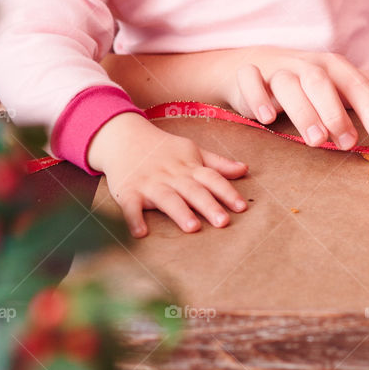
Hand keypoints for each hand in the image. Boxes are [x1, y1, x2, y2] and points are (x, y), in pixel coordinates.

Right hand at [87, 112, 248, 236]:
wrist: (123, 136)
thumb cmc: (163, 148)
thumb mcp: (192, 150)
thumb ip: (217, 163)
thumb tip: (245, 169)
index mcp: (189, 166)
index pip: (212, 178)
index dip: (227, 192)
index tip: (241, 207)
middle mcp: (172, 175)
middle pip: (193, 190)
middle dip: (208, 205)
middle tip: (223, 222)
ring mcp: (149, 183)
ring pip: (167, 198)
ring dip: (179, 212)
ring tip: (192, 227)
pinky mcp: (128, 190)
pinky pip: (130, 206)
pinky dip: (134, 218)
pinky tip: (140, 233)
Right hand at [225, 47, 368, 148]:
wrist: (257, 65)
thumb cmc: (310, 80)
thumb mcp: (347, 85)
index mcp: (334, 68)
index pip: (358, 86)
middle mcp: (306, 66)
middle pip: (322, 83)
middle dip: (335, 113)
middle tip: (347, 144)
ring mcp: (275, 69)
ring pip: (288, 84)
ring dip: (302, 110)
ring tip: (315, 140)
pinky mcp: (247, 76)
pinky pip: (250, 82)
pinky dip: (257, 98)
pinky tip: (265, 118)